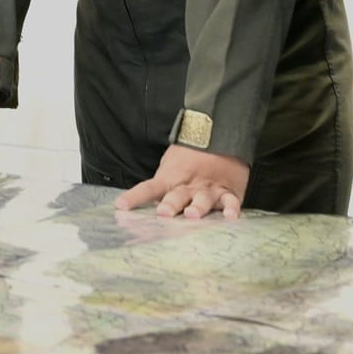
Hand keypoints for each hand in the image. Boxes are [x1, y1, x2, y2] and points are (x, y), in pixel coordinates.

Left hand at [116, 144, 250, 218]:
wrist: (218, 136)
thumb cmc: (189, 156)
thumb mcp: (169, 167)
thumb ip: (161, 187)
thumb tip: (141, 204)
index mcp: (170, 179)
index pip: (148, 188)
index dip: (134, 197)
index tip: (121, 206)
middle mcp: (188, 186)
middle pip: (177, 196)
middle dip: (170, 205)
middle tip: (164, 212)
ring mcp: (209, 189)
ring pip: (202, 200)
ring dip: (197, 208)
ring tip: (192, 214)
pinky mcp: (229, 193)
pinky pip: (231, 202)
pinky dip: (231, 209)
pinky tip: (230, 217)